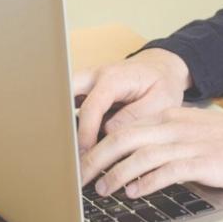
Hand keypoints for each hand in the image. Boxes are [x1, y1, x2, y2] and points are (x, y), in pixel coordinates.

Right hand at [72, 49, 192, 152]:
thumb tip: (108, 132)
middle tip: (64, 148)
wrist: (160, 67)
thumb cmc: (162, 83)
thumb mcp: (160, 101)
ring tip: (67, 149)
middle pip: (65, 93)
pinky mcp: (87, 91)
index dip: (86, 132)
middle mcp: (95, 76)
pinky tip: (73, 141)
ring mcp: (88, 82)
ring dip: (63, 120)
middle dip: (60, 119)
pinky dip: (69, 120)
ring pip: (64, 97)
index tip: (84, 154)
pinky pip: (70, 103)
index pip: (92, 106)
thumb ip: (135, 116)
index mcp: (114, 78)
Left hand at [79, 108, 222, 198]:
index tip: (80, 161)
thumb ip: (165, 144)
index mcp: (168, 116)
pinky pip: (165, 170)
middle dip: (95, 159)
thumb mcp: (192, 134)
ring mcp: (187, 143)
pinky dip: (145, 182)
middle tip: (77, 177)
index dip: (97, 145)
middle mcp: (174, 126)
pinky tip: (132, 192)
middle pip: (122, 138)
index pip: (123, 127)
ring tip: (100, 189)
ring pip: (139, 154)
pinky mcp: (201, 162)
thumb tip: (133, 167)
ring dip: (115, 173)